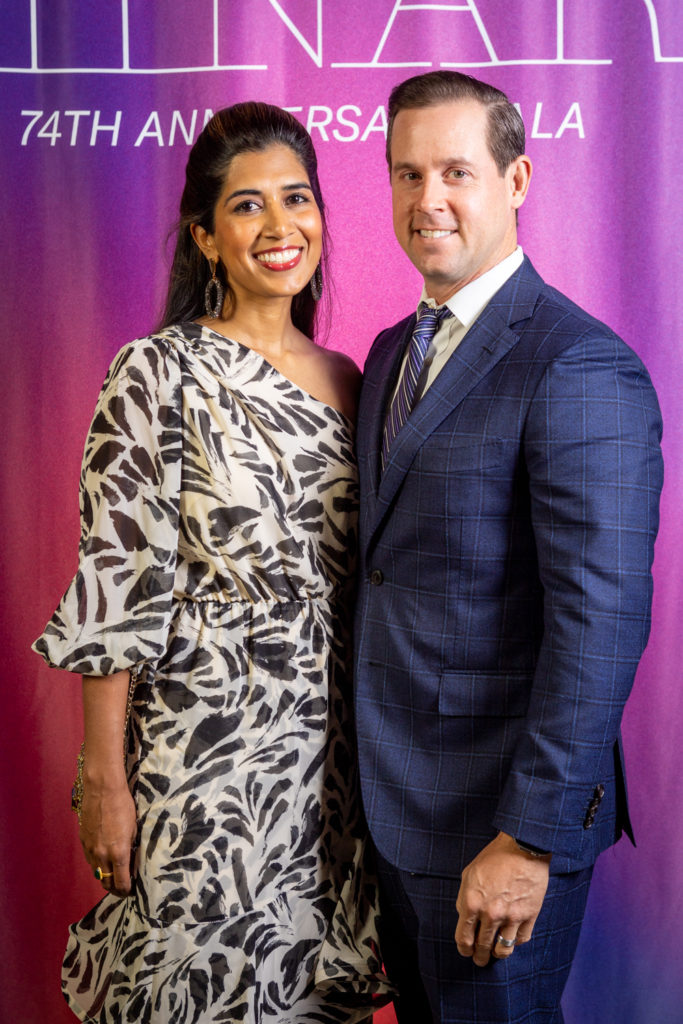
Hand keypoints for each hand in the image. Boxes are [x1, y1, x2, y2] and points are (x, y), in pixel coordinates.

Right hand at [79, 778, 137, 897]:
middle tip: (121, 888)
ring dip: (104, 877)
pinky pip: (90, 859)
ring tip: (113, 875)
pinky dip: (97, 864)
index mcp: (118, 853)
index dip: (126, 890)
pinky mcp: (83, 841)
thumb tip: (130, 860)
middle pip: (106, 883)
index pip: (121, 883)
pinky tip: (103, 859)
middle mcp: (102, 855)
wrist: (102, 790)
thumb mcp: (134, 828)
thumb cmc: (123, 805)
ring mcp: (90, 849)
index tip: (131, 891)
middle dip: (114, 889)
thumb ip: (130, 847)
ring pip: (96, 873)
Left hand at [454, 832, 550, 965]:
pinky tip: (512, 938)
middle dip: (480, 957)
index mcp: (472, 903)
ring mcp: (511, 916)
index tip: (466, 951)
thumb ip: (464, 898)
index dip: (464, 949)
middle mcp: (490, 914)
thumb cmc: (494, 857)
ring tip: (496, 954)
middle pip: (483, 948)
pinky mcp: (529, 915)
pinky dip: (516, 942)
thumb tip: (464, 917)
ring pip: (503, 950)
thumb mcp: (469, 874)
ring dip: (498, 955)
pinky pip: (521, 939)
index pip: (464, 938)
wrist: (523, 847)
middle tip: (480, 959)